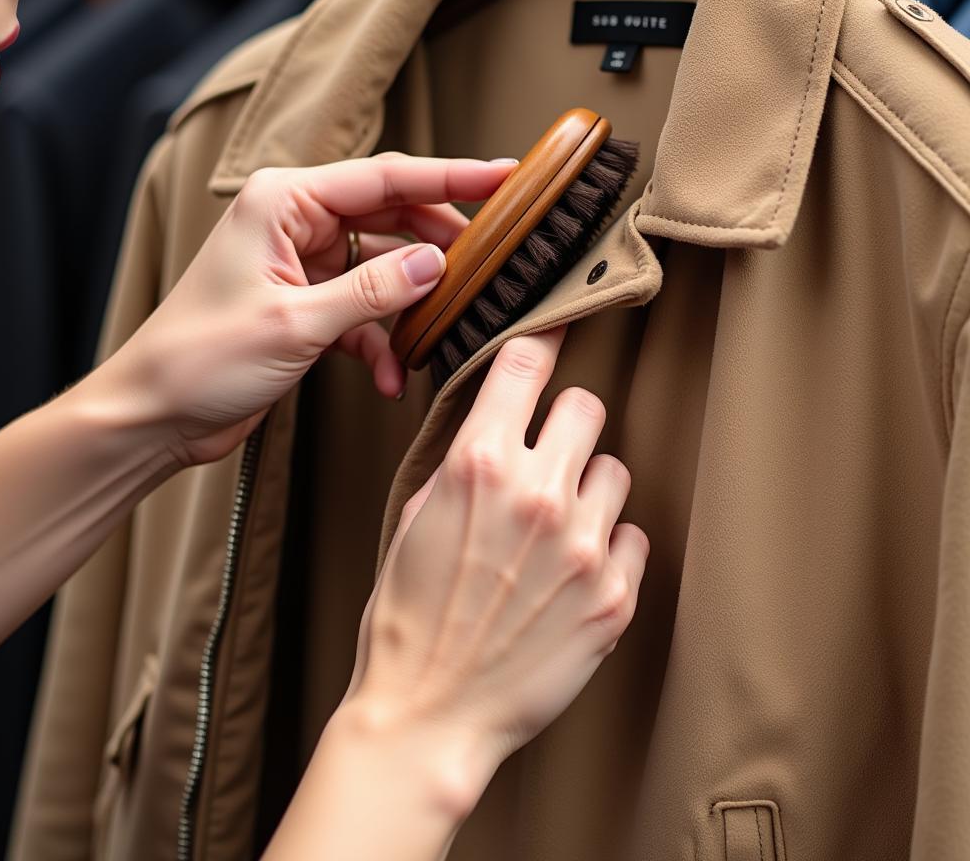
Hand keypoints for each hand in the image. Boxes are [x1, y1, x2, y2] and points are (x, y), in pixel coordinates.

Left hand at [100, 154, 514, 465]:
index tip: (506, 177)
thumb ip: (372, 291)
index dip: (451, 176)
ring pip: (383, 269)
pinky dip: (381, 341)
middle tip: (487, 268)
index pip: (385, 177)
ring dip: (409, 307)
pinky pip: (364, 311)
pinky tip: (391, 376)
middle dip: (437, 249)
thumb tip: (434, 265)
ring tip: (440, 332)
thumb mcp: (295, 322)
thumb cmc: (200, 357)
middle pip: (391, 218)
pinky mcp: (307, 306)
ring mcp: (303, 265)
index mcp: (285, 202)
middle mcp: (296, 223)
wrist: (154, 415)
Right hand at [339, 328, 648, 814]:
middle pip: (587, 405)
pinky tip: (571, 573)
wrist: (428, 714)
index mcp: (479, 466)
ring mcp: (583, 546)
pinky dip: (608, 546)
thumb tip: (501, 423)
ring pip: (615, 471)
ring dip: (588, 490)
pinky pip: (633, 536)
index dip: (542, 339)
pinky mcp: (614, 595)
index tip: (556, 327)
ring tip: (555, 530)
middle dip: (565, 424)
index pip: (527, 363)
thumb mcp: (415, 517)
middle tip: (549, 455)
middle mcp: (538, 495)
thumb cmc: (409, 616)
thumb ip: (465, 460)